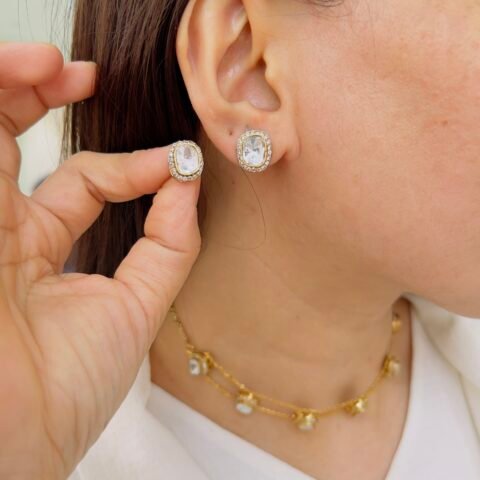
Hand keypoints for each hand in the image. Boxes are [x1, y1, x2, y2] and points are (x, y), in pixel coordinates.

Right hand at [0, 42, 200, 479]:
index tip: (174, 159)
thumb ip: (169, 245)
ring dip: (11, 87)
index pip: (82, 182)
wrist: (14, 442)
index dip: (127, 166)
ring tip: (48, 62)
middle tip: (79, 72)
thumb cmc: (68, 390)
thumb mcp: (137, 310)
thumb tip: (188, 181)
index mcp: (40, 251)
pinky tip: (23, 82)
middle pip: (12, 141)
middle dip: (40, 96)